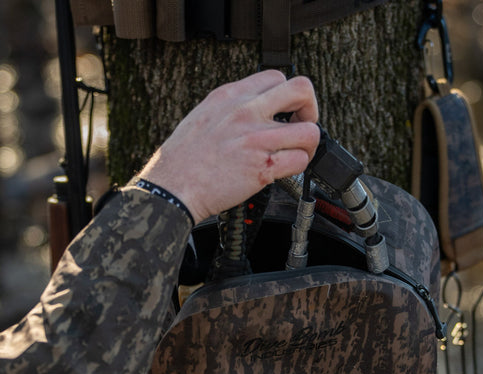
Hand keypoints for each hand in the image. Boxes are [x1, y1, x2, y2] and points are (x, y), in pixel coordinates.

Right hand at [137, 71, 319, 221]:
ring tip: (297, 153)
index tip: (285, 112)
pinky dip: (299, 167)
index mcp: (231, 96)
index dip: (287, 96)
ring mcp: (257, 139)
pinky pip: (300, 161)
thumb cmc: (182, 160)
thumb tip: (251, 113)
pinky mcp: (263, 167)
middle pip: (302, 90)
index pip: (276, 77)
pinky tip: (286, 171)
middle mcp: (247, 112)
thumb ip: (231, 110)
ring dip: (309, 145)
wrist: (173, 186)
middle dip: (310, 110)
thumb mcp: (203, 116)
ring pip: (310, 131)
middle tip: (301, 126)